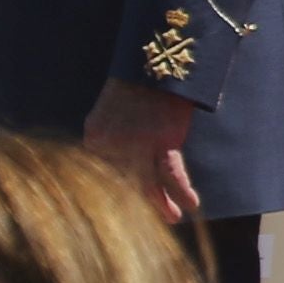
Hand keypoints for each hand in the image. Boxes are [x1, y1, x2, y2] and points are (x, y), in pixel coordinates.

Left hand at [83, 77, 203, 229]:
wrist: (150, 62)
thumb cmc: (130, 88)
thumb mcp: (106, 114)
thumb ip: (104, 139)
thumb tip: (106, 162)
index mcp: (93, 139)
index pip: (101, 176)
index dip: (115, 193)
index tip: (123, 207)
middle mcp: (110, 146)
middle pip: (124, 184)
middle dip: (137, 202)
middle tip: (145, 220)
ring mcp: (137, 146)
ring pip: (148, 184)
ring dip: (161, 203)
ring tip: (172, 219)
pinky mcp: (163, 141)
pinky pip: (172, 173)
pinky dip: (182, 191)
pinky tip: (190, 206)